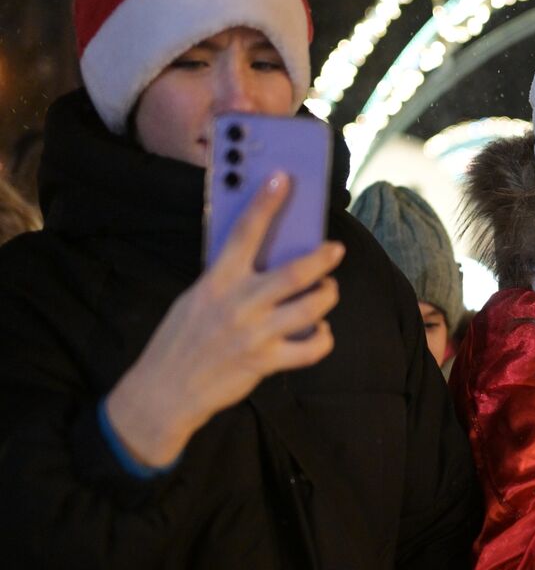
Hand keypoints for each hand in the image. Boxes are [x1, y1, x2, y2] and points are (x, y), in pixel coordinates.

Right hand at [106, 173, 342, 466]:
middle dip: (323, 257)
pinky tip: (318, 332)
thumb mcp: (195, 298)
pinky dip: (322, 338)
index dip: (266, 203)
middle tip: (335, 250)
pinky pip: (312, 348)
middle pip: (295, 272)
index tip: (283, 178)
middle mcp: (239, 303)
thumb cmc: (181, 339)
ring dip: (327, 296)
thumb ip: (227, 280)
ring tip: (328, 291)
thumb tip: (261, 259)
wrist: (165, 390)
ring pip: (312, 307)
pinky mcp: (266, 362)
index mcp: (218, 281)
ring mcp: (256, 334)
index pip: (244, 232)